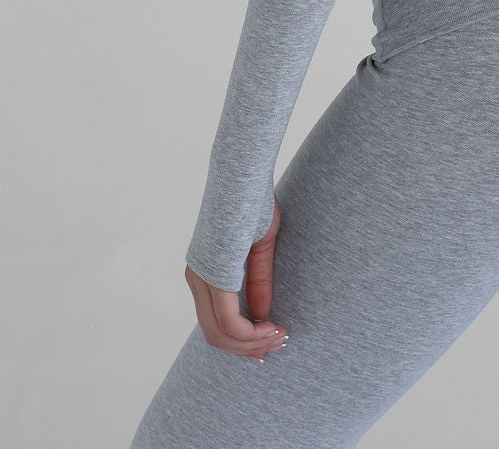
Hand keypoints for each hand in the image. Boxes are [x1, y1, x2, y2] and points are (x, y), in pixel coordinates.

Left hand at [184, 195, 288, 359]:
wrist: (245, 175)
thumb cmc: (253, 202)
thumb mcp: (259, 248)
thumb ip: (257, 280)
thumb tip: (262, 316)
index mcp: (204, 271)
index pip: (216, 320)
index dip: (242, 338)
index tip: (270, 338)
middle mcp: (196, 278)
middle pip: (215, 334)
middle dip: (248, 346)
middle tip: (278, 343)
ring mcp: (201, 278)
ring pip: (220, 332)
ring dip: (251, 343)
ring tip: (279, 336)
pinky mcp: (213, 274)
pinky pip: (228, 319)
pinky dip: (250, 332)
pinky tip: (270, 327)